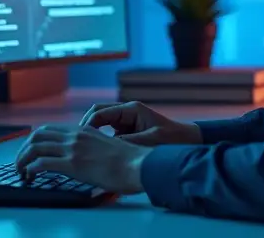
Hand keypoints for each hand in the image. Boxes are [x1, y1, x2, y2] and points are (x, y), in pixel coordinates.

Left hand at [14, 124, 150, 194]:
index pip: (50, 129)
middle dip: (24, 149)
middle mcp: (76, 135)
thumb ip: (92, 148)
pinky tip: (30, 176)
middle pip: (38, 134)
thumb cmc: (129, 162)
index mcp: (84, 130)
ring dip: (22, 159)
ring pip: (35, 147)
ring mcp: (73, 148)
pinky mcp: (72, 164)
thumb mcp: (107, 147)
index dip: (35, 140)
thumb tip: (85, 159)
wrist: (137, 165)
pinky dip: (30, 169)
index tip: (31, 152)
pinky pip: (41, 163)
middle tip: (21, 162)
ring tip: (21, 171)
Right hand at [79, 101, 201, 145]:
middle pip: (97, 115)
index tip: (79, 139)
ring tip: (83, 150)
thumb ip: (127, 143)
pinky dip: (101, 142)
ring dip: (92, 135)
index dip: (87, 125)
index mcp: (131, 110)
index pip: (100, 112)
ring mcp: (126, 121)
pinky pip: (108, 133)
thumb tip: (105, 149)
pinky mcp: (127, 131)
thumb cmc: (172, 139)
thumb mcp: (149, 141)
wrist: (188, 141)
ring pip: (101, 124)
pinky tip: (96, 154)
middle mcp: (126, 113)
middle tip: (76, 144)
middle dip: (86, 128)